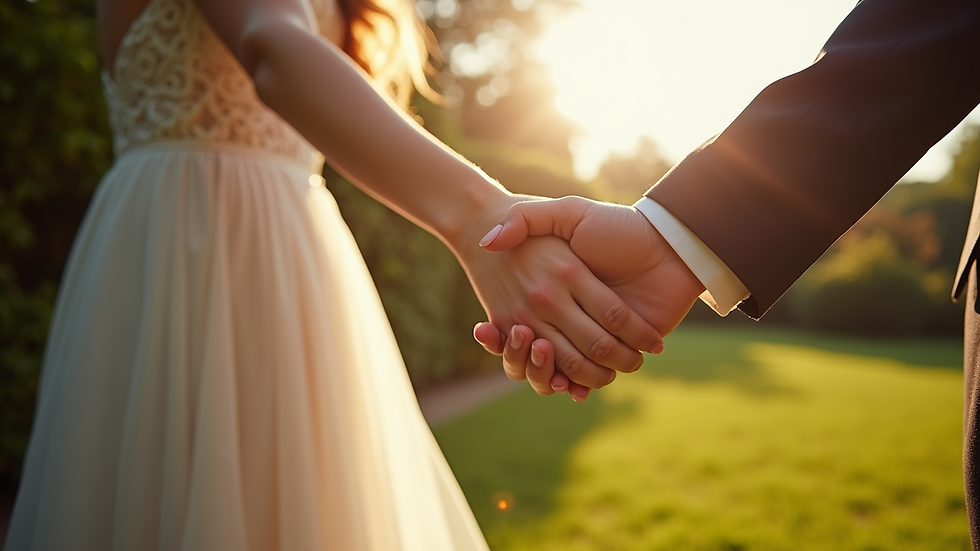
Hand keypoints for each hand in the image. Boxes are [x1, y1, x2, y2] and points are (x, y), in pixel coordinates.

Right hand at [476, 196, 705, 387]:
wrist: (667, 243)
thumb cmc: (615, 225)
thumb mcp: (567, 213)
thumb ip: (526, 218)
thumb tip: (487, 240)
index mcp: (554, 289)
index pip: (518, 323)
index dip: (501, 334)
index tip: (487, 329)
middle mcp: (568, 315)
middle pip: (533, 353)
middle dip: (520, 356)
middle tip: (519, 335)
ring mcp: (593, 334)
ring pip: (558, 369)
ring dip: (545, 373)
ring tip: (540, 351)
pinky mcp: (619, 349)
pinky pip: (588, 378)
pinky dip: (577, 386)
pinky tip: (567, 384)